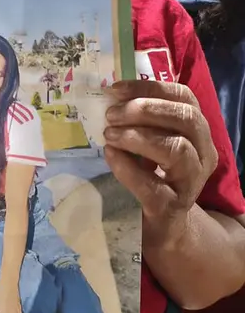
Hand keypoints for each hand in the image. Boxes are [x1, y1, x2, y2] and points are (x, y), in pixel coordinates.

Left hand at [102, 80, 215, 241]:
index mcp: (197, 131)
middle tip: (110, 114)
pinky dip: (127, 167)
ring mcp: (192, 181)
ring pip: (177, 149)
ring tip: (109, 135)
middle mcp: (203, 152)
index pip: (184, 97)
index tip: (115, 89)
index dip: (149, 88)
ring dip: (138, 137)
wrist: (167, 224)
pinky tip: (110, 155)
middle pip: (187, 119)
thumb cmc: (156, 175)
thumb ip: (139, 121)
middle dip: (145, 110)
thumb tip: (108, 98)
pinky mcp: (172, 206)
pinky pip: (153, 184)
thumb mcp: (152, 143)